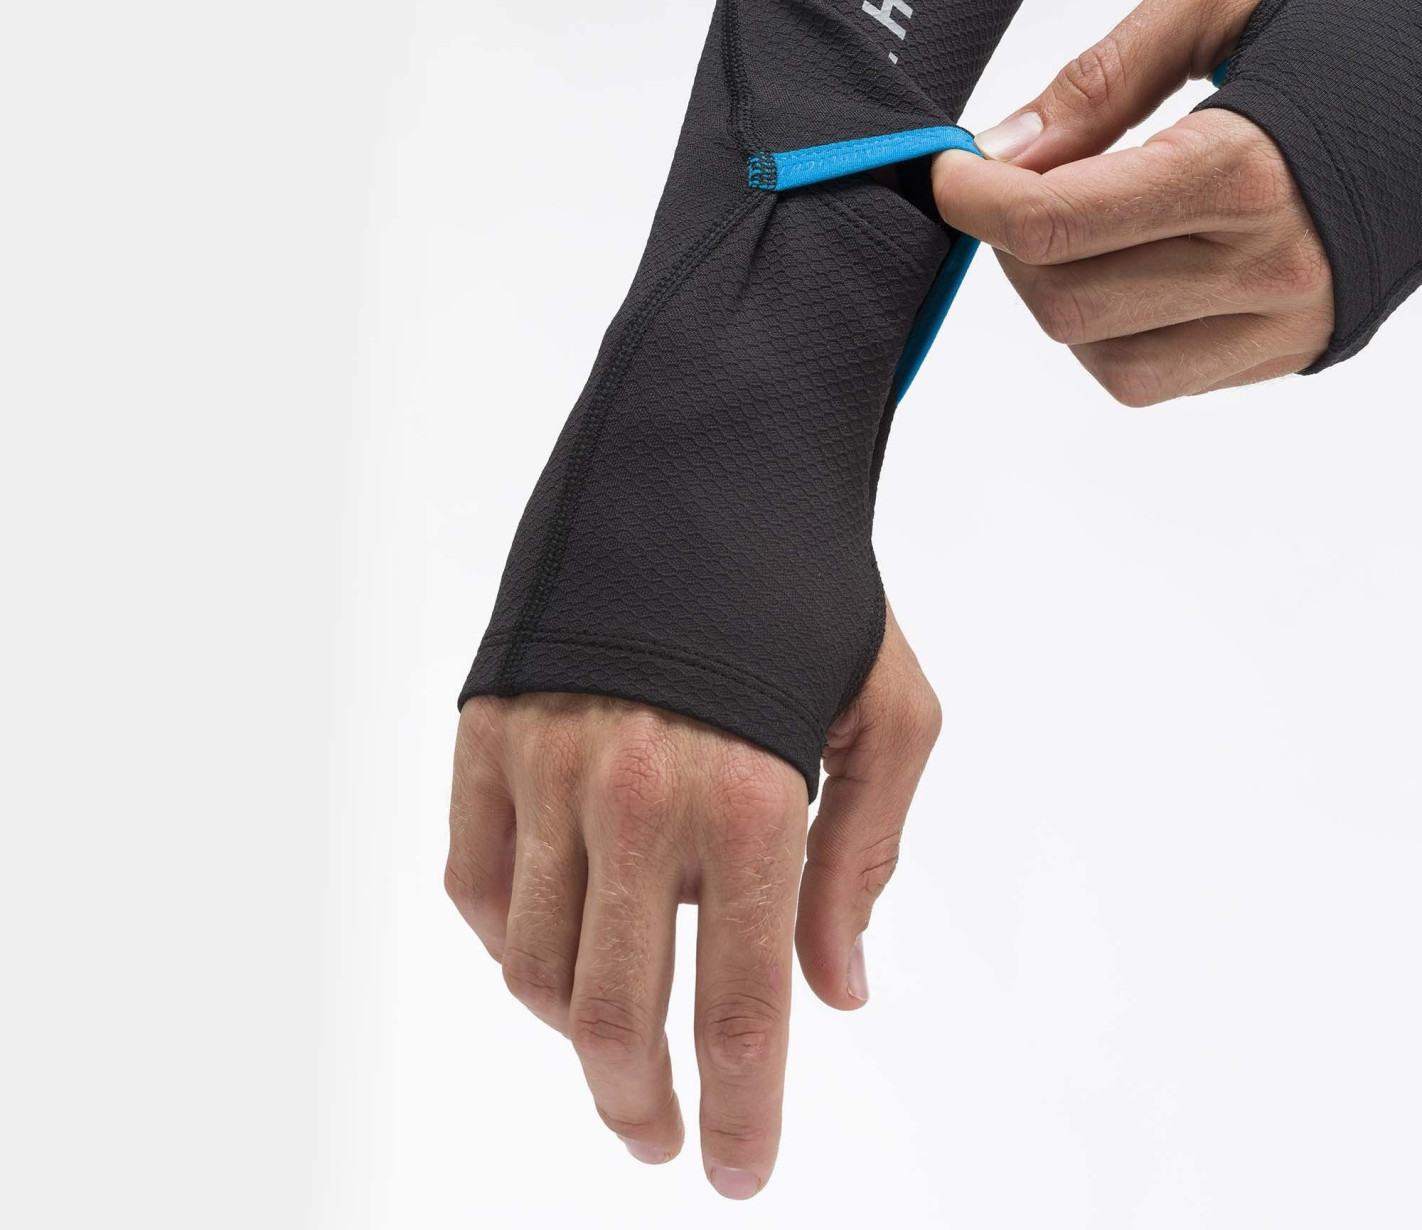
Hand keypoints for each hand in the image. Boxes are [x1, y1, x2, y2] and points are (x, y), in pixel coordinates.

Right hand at [445, 604, 939, 1197]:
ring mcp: (547, 767)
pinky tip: (552, 938)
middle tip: (658, 1139)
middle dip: (641, 1105)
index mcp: (752, 801)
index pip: (736, 1013)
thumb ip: (861, 861)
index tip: (736, 1173)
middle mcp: (638, 797)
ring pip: (531, 965)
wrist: (705, 465)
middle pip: (617, 1016)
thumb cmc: (809, 595)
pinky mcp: (486, 735)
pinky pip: (473, 884)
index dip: (739, 1116)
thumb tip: (836, 993)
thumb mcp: (887, 717)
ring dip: (572, 1031)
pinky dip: (507, 937)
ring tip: (611, 1039)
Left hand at [933, 0, 1335, 404]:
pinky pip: (1154, 377)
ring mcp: (1280, 324)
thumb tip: (1006, 152)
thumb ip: (1100, 78)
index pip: (1056, 222)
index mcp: (1245, 169)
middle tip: (1022, 190)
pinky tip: (1135, 266)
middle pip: (1064, 304)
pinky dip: (1112, 331)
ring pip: (1103, 360)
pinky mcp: (1284, 353)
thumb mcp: (1222, 0)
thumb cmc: (1362, 26)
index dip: (973, 202)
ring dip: (1062, 298)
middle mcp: (1266, 266)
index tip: (945, 174)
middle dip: (1012, 248)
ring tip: (1087, 230)